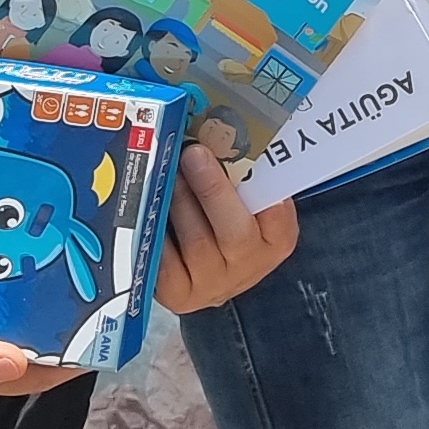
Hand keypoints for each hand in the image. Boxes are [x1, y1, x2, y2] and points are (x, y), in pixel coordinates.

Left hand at [155, 144, 297, 313]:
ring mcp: (212, 286)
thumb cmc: (229, 224)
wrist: (210, 276)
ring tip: (166, 171)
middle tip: (193, 153)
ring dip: (179, 202)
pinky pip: (164, 261)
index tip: (245, 158)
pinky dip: (156, 230)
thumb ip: (242, 179)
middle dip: (212, 190)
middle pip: (235, 233)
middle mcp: (248, 267)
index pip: (279, 216)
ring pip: (196, 242)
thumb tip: (216, 133)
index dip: (263, 190)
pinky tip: (149, 204)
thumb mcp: (248, 203)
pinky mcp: (177, 295)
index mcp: (276, 241)